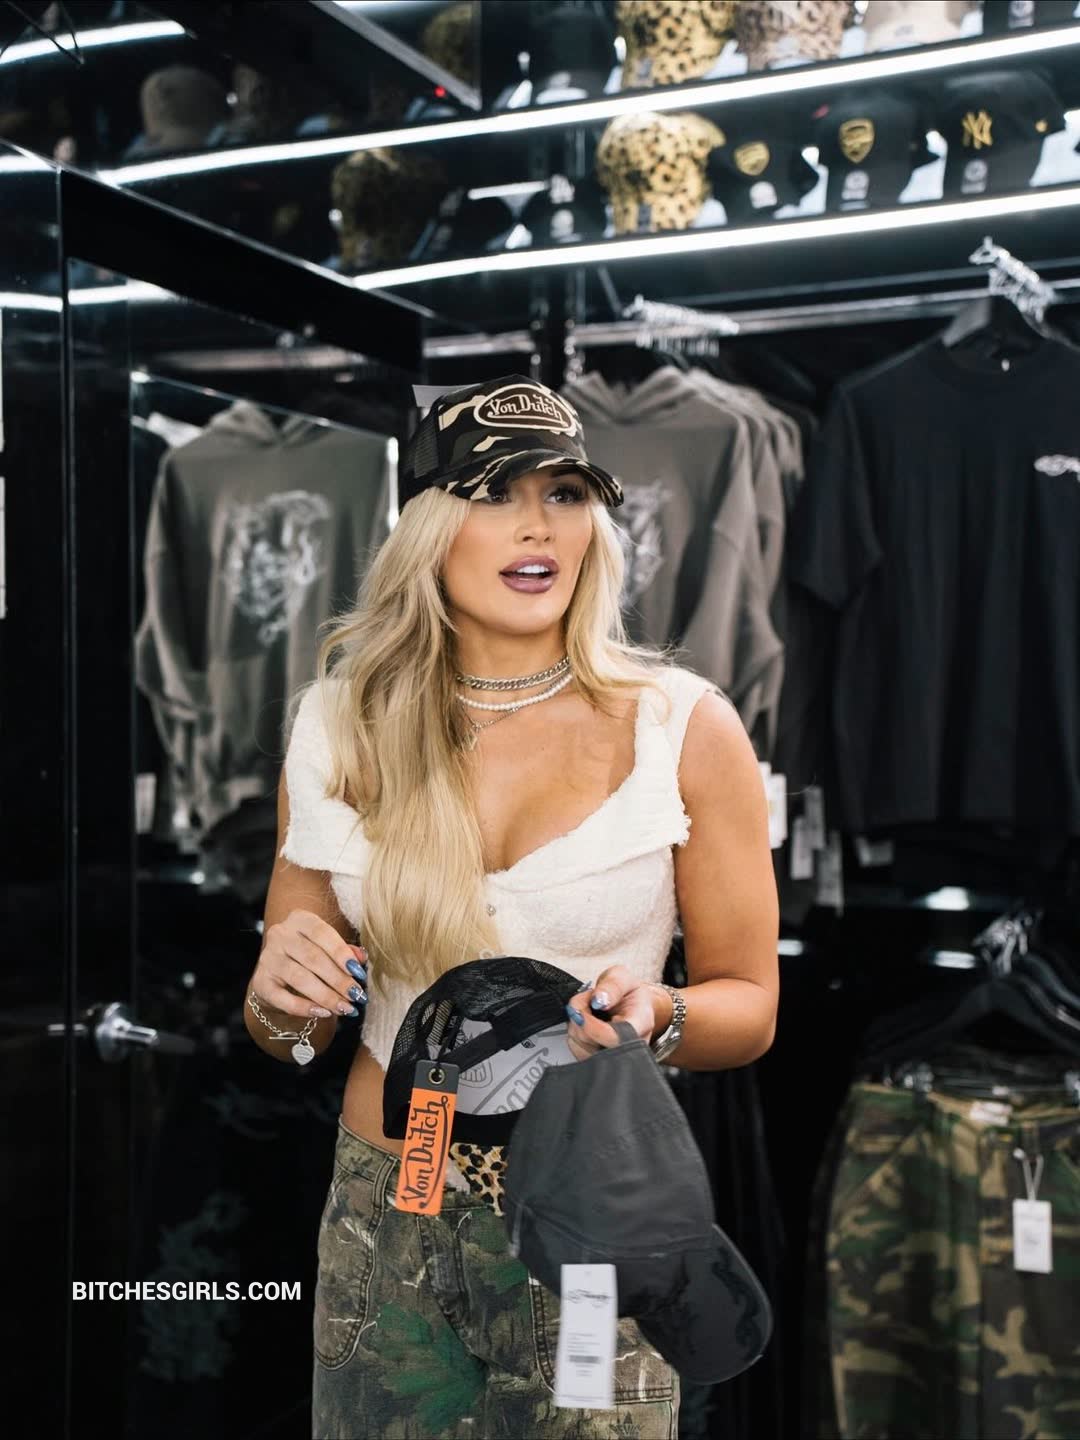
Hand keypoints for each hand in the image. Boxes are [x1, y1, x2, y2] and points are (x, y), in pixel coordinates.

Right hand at [250, 909, 368, 1020]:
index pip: (321, 932)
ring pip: (300, 978)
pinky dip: (304, 1007)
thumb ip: (345, 951)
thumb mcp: (327, 948)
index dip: (341, 952)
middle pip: (312, 958)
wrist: (279, 976)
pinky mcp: (260, 982)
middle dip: (338, 979)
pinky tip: (324, 1013)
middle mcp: (280, 935)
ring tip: (345, 1007)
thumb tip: (362, 957)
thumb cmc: (310, 957)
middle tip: (356, 995)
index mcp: (299, 920)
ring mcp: (268, 958)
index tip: (359, 972)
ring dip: (326, 996)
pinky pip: (283, 998)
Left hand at [563, 965, 663, 1060]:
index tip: (582, 1013)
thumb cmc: (627, 992)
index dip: (594, 1028)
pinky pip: (577, 1051)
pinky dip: (575, 1034)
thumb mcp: (622, 977)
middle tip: (584, 1003)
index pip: (617, 1038)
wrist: (628, 1002)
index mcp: (641, 1023)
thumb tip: (599, 1000)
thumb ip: (612, 985)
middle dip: (582, 1025)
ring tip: (588, 1010)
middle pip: (597, 1048)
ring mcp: (616, 1056)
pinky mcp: (601, 1060)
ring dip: (577, 1026)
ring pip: (583, 1050)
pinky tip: (586, 1023)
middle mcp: (631, 1045)